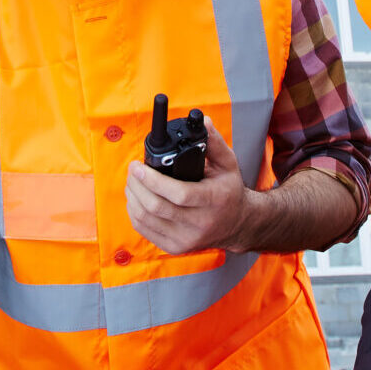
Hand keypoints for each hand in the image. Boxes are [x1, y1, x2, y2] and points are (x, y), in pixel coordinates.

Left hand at [126, 117, 256, 254]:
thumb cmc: (229, 191)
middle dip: (137, 185)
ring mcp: (187, 239)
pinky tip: (135, 199)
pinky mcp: (176, 248)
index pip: (178, 194)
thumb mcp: (228, 164)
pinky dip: (134, 213)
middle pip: (156, 207)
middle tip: (132, 170)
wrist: (238, 225)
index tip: (138, 166)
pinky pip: (145, 231)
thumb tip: (203, 122)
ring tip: (132, 182)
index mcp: (214, 200)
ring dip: (132, 198)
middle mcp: (200, 223)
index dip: (153, 180)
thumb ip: (214, 142)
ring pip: (146, 220)